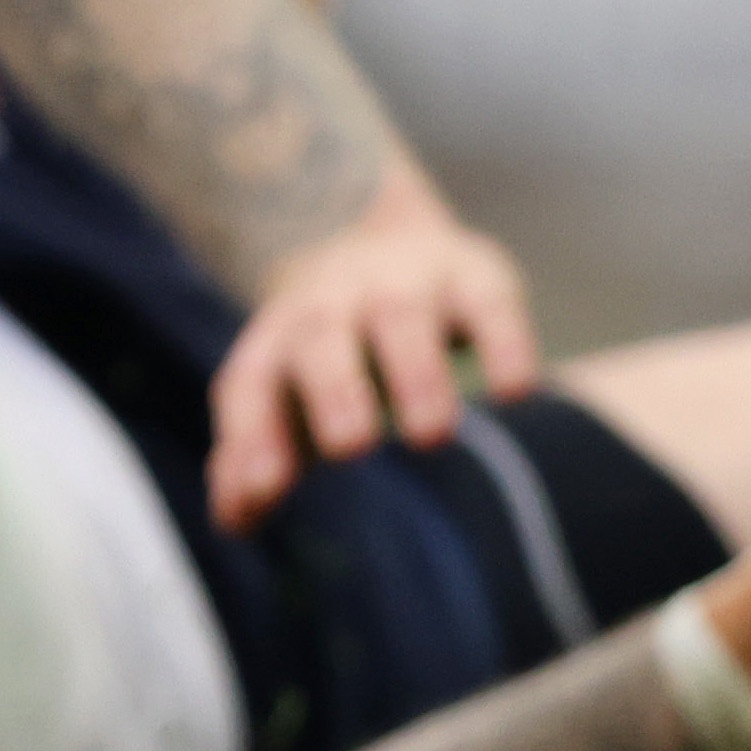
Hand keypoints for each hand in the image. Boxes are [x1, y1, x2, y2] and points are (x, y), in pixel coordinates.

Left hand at [207, 194, 542, 527]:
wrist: (373, 231)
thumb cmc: (327, 346)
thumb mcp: (285, 392)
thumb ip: (257, 453)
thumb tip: (234, 519)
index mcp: (278, 340)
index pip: (249, 383)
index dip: (251, 438)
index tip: (264, 492)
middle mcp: (333, 304)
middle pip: (320, 337)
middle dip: (334, 389)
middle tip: (350, 446)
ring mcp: (404, 284)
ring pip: (400, 316)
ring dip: (414, 373)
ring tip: (431, 433)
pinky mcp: (475, 276)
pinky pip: (489, 302)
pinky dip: (504, 343)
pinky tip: (515, 391)